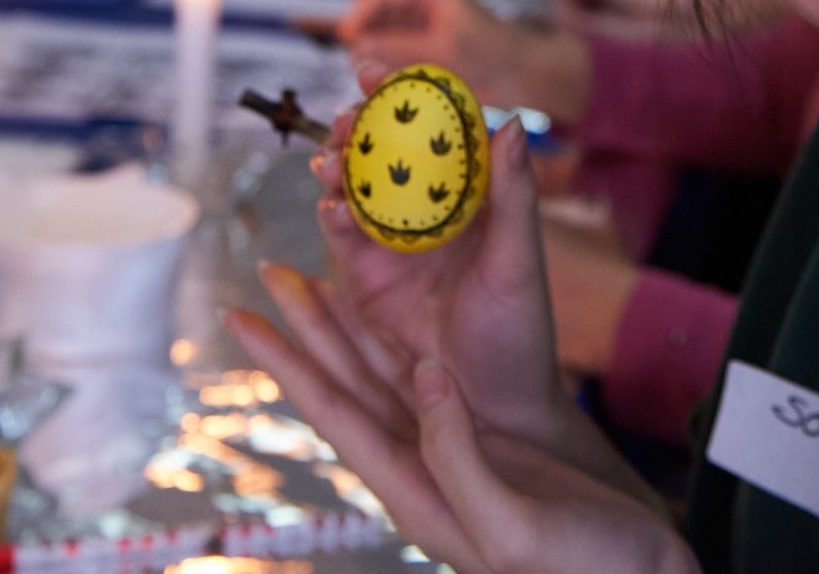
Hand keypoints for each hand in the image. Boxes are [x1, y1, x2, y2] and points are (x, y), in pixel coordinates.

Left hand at [231, 113, 687, 572]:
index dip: (286, 364)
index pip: (333, 415)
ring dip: (342, 326)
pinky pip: (424, 377)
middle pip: (344, 385)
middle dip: (303, 329)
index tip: (242, 316)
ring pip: (380, 375)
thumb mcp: (509, 521)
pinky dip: (396, 339)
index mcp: (412, 492)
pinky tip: (382, 316)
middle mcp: (417, 467)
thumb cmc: (576, 564)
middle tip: (268, 273)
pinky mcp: (481, 440)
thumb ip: (457, 453)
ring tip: (309, 278)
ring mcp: (447, 451)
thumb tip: (427, 374)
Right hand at [341, 0, 591, 120]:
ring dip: (373, 62)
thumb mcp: (444, 50)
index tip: (346, 37)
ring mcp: (422, 33)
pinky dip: (386, 76)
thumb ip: (400, 49)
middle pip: (377, 19)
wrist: (527, 76)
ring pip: (384, 43)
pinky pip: (396, 62)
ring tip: (363, 84)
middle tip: (352, 68)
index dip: (360, 13)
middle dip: (363, 41)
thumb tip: (356, 49)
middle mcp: (422, 8)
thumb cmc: (493, 53)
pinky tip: (379, 96)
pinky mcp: (425, 57)